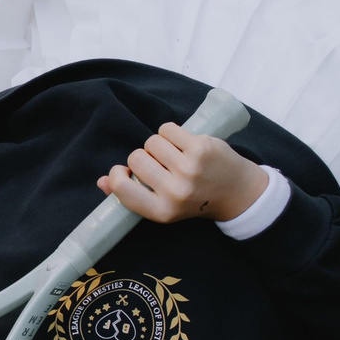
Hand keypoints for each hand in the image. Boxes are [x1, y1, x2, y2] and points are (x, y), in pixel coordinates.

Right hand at [96, 123, 269, 224]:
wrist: (236, 193)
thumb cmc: (194, 199)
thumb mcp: (163, 206)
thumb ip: (131, 195)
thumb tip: (102, 182)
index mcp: (162, 211)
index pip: (122, 189)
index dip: (117, 176)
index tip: (124, 173)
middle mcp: (175, 192)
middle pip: (136, 158)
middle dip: (144, 157)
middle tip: (160, 165)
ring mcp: (189, 168)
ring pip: (152, 141)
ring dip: (159, 144)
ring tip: (174, 155)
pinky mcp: (201, 147)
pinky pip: (168, 129)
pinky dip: (171, 133)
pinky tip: (182, 144)